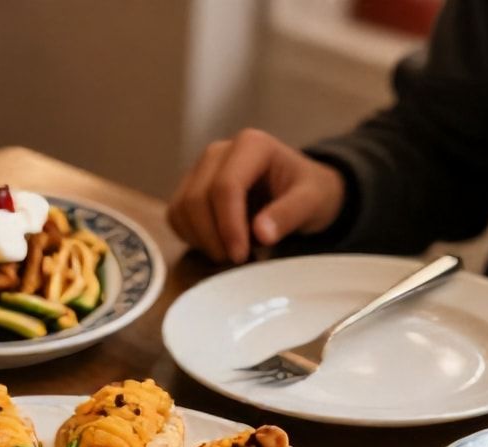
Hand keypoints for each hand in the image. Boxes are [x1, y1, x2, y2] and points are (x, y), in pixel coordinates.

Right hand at [167, 129, 345, 263]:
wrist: (300, 191)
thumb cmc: (309, 192)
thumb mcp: (311, 202)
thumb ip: (289, 214)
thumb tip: (261, 233)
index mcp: (251, 145)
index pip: (225, 187)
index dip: (228, 226)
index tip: (240, 256)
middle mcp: (218, 152)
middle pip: (196, 199)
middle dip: (213, 237)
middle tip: (237, 260)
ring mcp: (200, 169)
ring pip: (181, 209)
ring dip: (201, 240)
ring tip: (232, 253)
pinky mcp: (189, 188)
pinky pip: (176, 216)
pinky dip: (191, 238)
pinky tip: (218, 245)